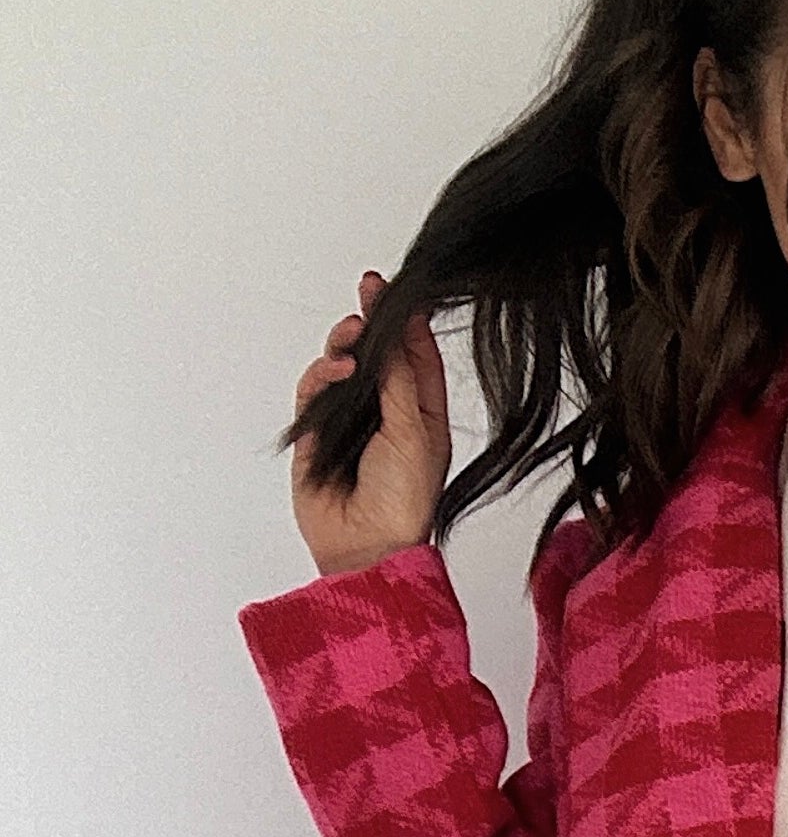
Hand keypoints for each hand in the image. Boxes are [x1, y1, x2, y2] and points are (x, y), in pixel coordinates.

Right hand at [286, 269, 451, 576]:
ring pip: (343, 366)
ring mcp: (350, 422)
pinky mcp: (316, 432)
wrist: (367, 546)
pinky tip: (339, 369)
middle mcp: (386, 414)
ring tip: (355, 334)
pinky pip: (314, 391)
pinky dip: (323, 374)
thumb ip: (400, 381)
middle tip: (370, 290)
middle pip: (378, 354)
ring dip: (346, 343)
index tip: (400, 291)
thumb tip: (392, 336)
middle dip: (373, 321)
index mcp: (423, 415)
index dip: (408, 323)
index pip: (417, 357)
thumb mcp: (415, 432)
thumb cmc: (404, 502)